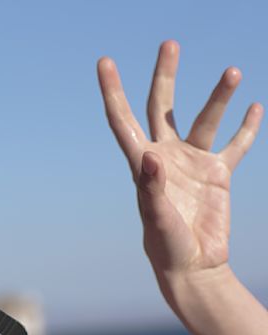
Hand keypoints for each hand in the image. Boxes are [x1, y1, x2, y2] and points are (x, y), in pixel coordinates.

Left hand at [97, 40, 261, 296]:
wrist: (193, 267)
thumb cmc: (166, 247)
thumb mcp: (156, 218)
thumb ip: (151, 189)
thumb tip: (151, 157)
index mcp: (142, 164)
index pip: (123, 121)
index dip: (113, 92)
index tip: (105, 62)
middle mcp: (165, 158)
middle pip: (162, 107)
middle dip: (164, 76)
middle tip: (169, 44)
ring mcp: (192, 164)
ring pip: (205, 120)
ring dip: (219, 96)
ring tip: (233, 71)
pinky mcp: (217, 176)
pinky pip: (234, 146)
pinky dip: (245, 127)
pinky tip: (254, 106)